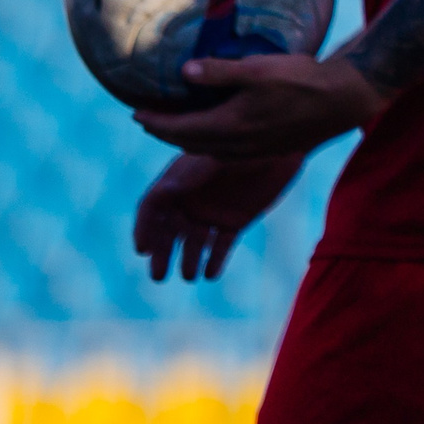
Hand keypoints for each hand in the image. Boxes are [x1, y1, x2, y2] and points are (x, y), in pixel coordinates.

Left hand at [133, 53, 385, 158]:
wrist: (344, 99)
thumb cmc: (301, 80)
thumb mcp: (256, 70)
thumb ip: (218, 73)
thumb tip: (183, 72)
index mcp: (228, 126)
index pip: (178, 128)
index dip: (153, 122)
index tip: (134, 112)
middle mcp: (236, 145)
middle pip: (188, 143)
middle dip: (164, 132)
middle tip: (149, 120)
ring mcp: (253, 151)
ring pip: (206, 150)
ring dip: (186, 139)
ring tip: (176, 125)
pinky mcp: (268, 150)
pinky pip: (226, 151)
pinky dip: (209, 142)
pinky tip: (216, 131)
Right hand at [134, 152, 302, 282]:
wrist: (281, 148)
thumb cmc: (244, 147)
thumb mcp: (215, 158)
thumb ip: (191, 175)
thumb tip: (163, 191)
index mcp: (179, 181)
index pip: (152, 208)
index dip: (144, 229)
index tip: (143, 250)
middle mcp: (191, 199)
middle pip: (168, 231)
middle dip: (162, 254)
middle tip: (158, 277)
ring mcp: (212, 212)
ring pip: (194, 242)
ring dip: (189, 260)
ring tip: (190, 276)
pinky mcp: (235, 221)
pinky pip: (220, 246)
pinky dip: (215, 261)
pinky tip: (211, 274)